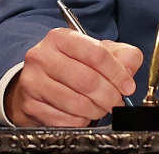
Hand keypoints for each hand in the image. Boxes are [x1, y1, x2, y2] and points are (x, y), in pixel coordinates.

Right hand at [5, 28, 143, 126]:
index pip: (96, 54)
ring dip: (96, 110)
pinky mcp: (30, 105)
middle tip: (116, 101)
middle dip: (109, 95)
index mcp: (61, 37)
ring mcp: (32, 81)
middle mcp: (42, 56)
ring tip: (100, 108)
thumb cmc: (74, 64)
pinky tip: (82, 114)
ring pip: (76, 102)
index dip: (117, 73)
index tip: (127, 86)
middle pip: (87, 80)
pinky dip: (80, 121)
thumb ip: (123, 56)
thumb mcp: (101, 51)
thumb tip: (129, 74)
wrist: (39, 81)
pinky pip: (64, 119)